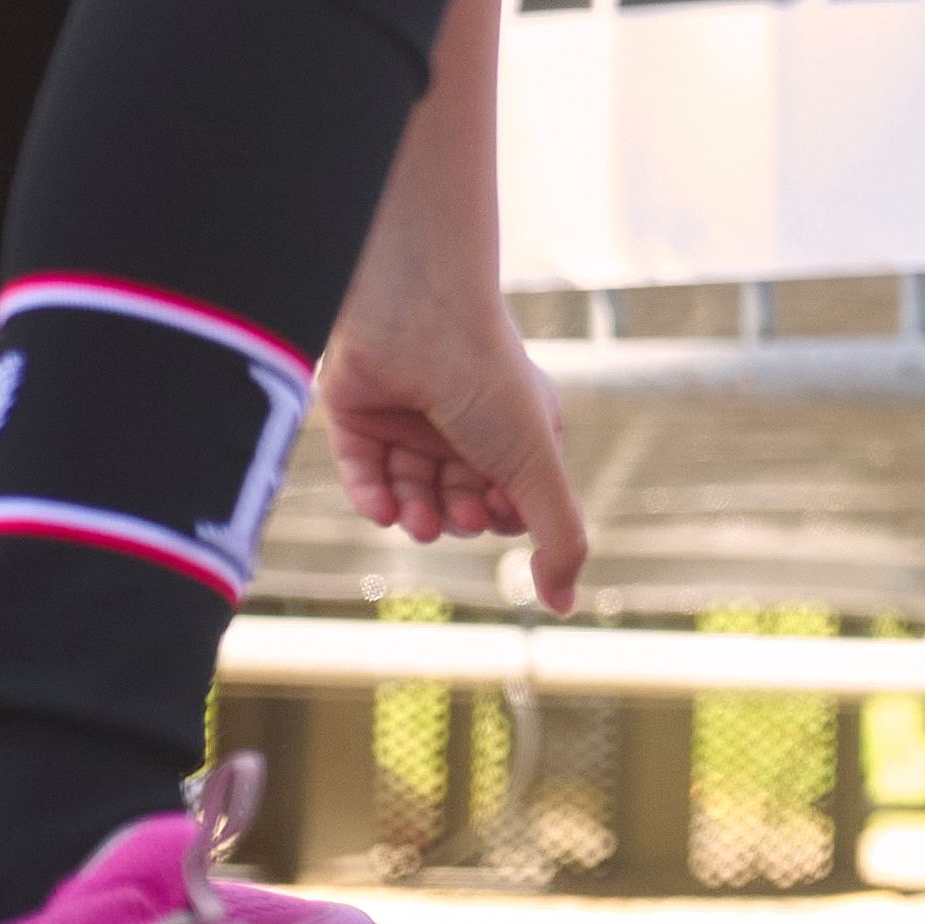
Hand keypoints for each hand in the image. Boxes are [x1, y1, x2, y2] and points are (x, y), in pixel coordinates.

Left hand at [319, 269, 588, 613]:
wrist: (417, 317)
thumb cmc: (489, 383)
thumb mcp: (537, 467)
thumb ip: (559, 537)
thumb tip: (564, 606)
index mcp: (517, 427)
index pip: (511, 496)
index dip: (505, 515)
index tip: (502, 510)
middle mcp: (464, 425)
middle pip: (459, 500)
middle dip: (458, 517)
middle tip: (462, 512)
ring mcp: (410, 421)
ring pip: (411, 492)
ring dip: (416, 516)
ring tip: (418, 519)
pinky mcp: (360, 416)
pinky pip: (363, 473)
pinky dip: (372, 497)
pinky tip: (385, 507)